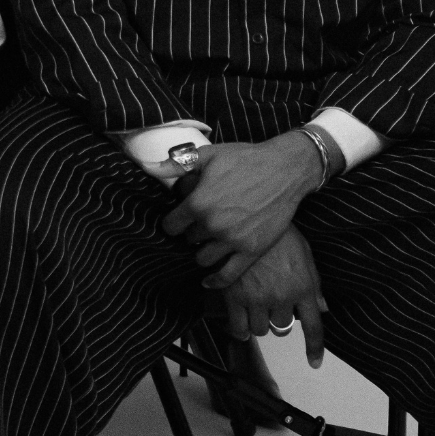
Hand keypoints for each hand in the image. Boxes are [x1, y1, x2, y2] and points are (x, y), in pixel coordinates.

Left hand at [162, 134, 321, 280]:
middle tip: (200, 225)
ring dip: (203, 251)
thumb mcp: (209, 154)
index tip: (178, 219)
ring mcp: (233, 240)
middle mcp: (212, 225)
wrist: (285, 170)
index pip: (171, 225)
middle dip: (192, 232)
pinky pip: (228, 275)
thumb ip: (178, 165)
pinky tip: (208, 281)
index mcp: (198, 203)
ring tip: (209, 242)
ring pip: (203, 258)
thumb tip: (150, 168)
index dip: (173, 222)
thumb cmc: (246, 159)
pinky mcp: (252, 250)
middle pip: (188, 240)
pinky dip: (216, 280)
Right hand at [213, 224, 327, 364]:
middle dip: (278, 321)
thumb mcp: (304, 254)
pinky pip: (238, 328)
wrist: (247, 215)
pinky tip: (240, 321)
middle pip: (282, 328)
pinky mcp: (235, 296)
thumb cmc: (278, 233)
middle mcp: (282, 297)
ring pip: (260, 330)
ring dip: (258, 322)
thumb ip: (313, 283)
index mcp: (304, 287)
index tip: (314, 363)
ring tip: (254, 307)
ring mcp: (258, 299)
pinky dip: (239, 329)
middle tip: (271, 306)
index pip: (314, 327)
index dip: (314, 348)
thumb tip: (323, 307)